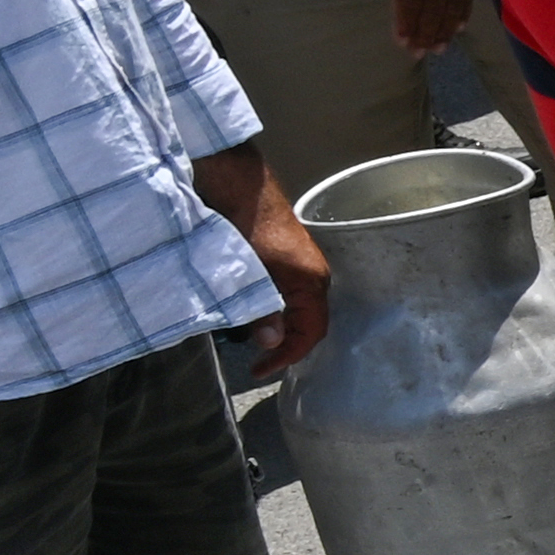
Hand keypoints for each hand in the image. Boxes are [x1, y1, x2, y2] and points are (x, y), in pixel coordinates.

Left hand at [197, 151, 326, 377]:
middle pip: (308, 323)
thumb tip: (272, 342)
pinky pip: (287, 294)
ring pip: (296, 309)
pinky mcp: (287, 259)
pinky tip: (251, 311)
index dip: (288, 355)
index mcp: (311, 281)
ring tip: (249, 338)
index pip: (311, 332)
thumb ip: (262, 309)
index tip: (261, 369)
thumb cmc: (248, 224)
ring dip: (276, 327)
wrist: (240, 185)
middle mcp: (314, 276)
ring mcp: (302, 267)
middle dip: (284, 345)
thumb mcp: (251, 272)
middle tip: (255, 359)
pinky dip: (272, 310)